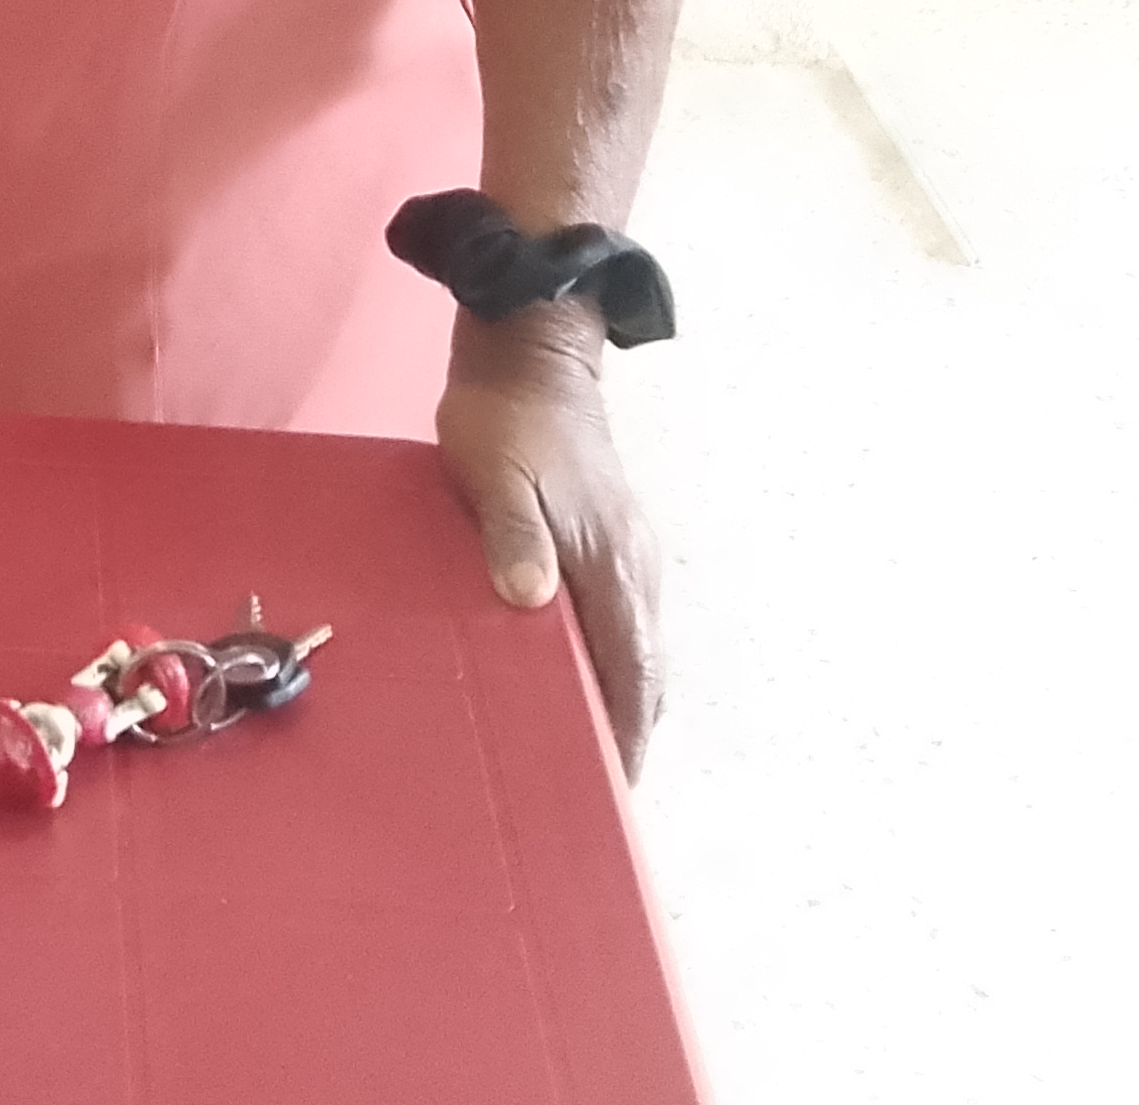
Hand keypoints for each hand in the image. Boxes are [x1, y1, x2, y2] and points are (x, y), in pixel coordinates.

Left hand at [436, 308, 665, 777]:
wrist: (530, 350)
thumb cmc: (506, 417)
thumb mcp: (495, 475)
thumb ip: (513, 537)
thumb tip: (531, 602)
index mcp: (609, 564)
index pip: (631, 672)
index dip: (627, 735)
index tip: (615, 788)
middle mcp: (632, 567)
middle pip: (642, 672)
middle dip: (628, 732)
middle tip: (594, 788)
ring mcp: (627, 552)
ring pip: (634, 646)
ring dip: (618, 697)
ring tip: (582, 747)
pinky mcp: (609, 537)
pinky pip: (618, 617)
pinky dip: (606, 658)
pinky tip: (569, 671)